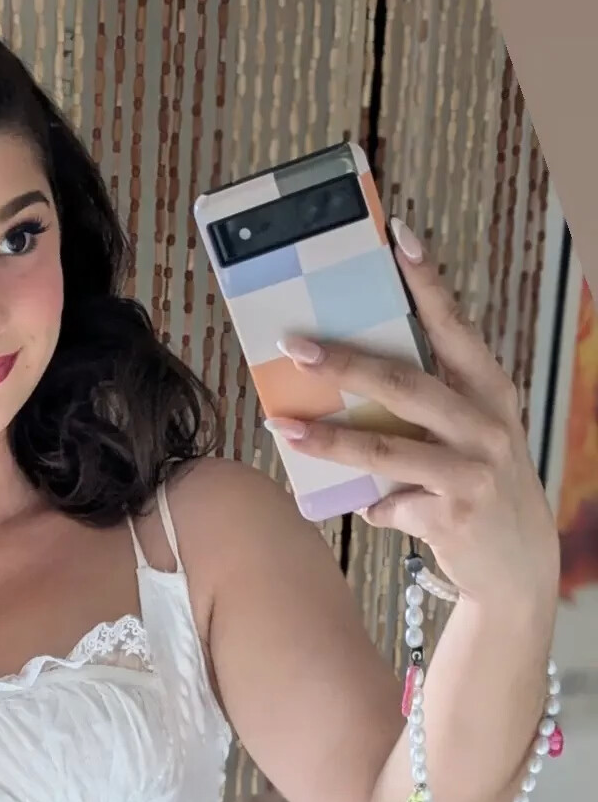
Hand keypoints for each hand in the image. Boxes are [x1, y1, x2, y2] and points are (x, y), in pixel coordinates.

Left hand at [264, 217, 560, 610]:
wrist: (517, 564)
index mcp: (490, 391)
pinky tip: (369, 509)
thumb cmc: (480, 487)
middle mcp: (487, 424)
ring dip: (328, 439)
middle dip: (347, 361)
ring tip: (283, 425)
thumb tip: (345, 394)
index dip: (426, 282)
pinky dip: (374, 506)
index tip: (397, 237)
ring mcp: (473, 471)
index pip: (454, 327)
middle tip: (296, 345)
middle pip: (407, 382)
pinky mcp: (453, 515)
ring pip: (387, 446)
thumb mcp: (468, 438)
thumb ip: (422, 413)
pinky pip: (392, 503)